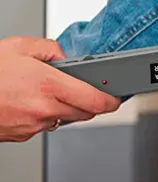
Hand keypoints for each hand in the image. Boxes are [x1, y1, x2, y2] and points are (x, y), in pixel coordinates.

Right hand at [0, 36, 120, 141]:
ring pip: (64, 120)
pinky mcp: (23, 135)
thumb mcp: (17, 46)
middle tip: (80, 89)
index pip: (95, 100)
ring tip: (43, 92)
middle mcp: (44, 109)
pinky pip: (44, 126)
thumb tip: (64, 57)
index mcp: (47, 86)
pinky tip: (28, 102)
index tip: (115, 98)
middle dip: (88, 102)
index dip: (110, 101)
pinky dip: (44, 116)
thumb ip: (49, 49)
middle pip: (84, 113)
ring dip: (64, 108)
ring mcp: (33, 125)